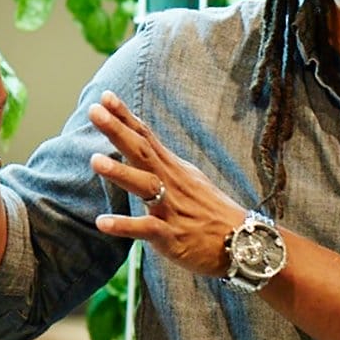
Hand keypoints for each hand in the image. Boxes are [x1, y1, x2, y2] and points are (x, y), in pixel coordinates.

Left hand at [89, 91, 247, 277]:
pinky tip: (102, 222)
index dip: (126, 117)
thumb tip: (143, 145)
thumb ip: (163, 164)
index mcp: (174, 169)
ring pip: (145, 186)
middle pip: (143, 152)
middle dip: (118, 131)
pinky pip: (146, 229)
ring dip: (120, 173)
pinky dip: (124, 226)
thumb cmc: (211, 212)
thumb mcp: (189, 180)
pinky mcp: (172, 236)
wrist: (244, 242)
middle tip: (95, 111)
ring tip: (95, 160)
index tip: (104, 96)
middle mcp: (171, 183)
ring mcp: (171, 208)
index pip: (147, 137)